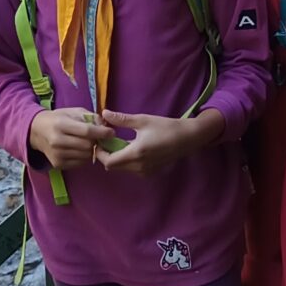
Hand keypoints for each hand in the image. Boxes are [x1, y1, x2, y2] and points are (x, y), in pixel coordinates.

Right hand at [27, 108, 116, 170]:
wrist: (37, 131)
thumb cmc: (58, 118)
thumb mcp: (73, 111)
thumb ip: (91, 117)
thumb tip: (106, 127)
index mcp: (61, 124)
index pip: (86, 131)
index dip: (102, 132)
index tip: (112, 132)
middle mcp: (57, 141)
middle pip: (87, 145)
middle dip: (97, 142)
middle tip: (98, 138)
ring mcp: (57, 154)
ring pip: (85, 156)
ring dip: (91, 150)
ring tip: (88, 143)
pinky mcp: (58, 164)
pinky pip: (80, 163)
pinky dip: (84, 157)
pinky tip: (80, 150)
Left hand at [93, 109, 223, 175]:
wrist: (186, 138)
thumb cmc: (165, 127)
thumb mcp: (142, 120)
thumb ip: (121, 119)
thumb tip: (103, 113)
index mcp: (135, 154)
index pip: (108, 162)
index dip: (100, 153)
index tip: (99, 141)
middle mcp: (138, 167)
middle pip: (113, 167)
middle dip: (107, 155)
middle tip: (107, 140)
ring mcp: (145, 172)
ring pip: (122, 168)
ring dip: (117, 158)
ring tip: (119, 142)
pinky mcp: (150, 173)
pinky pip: (131, 169)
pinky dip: (127, 161)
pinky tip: (132, 148)